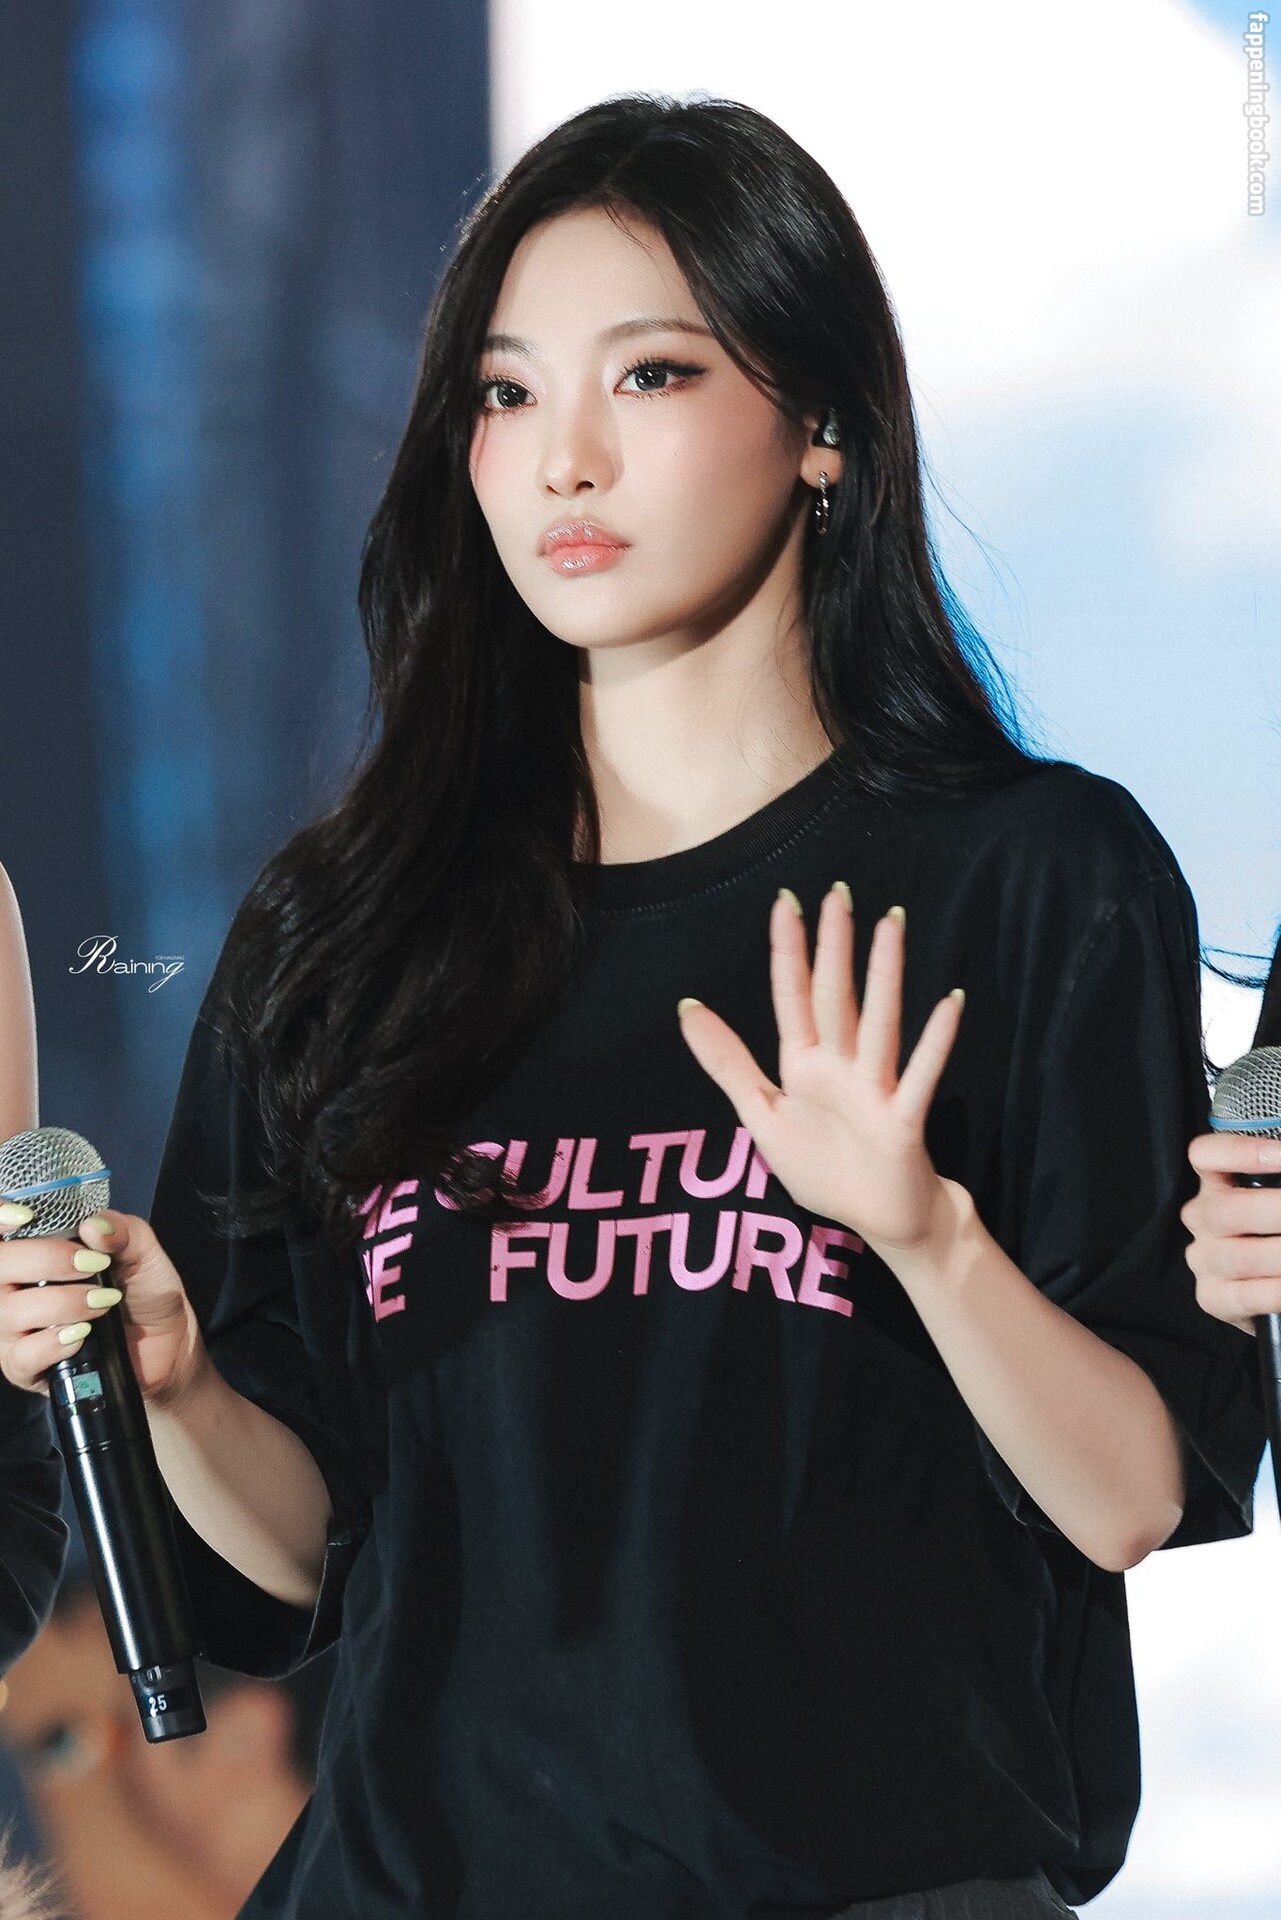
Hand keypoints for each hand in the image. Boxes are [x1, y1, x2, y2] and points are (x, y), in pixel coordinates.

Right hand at [0, 1208, 205, 1408]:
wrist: (166, 1343)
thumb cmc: (146, 1293)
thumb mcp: (144, 1253)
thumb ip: (123, 1232)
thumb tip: (93, 1226)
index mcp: (40, 1250)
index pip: (2, 1231)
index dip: (2, 1218)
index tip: (25, 1217)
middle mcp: (18, 1287)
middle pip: (1, 1264)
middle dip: (46, 1260)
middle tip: (92, 1265)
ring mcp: (17, 1329)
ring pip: (11, 1311)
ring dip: (63, 1304)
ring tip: (103, 1303)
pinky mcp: (26, 1367)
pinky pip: (21, 1355)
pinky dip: (54, 1343)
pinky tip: (82, 1336)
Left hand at [676, 885, 964, 1261]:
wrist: (880, 1223)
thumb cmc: (825, 1169)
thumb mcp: (762, 1116)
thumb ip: (727, 1063)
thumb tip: (686, 1006)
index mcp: (803, 1065)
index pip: (794, 997)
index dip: (788, 952)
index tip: (784, 902)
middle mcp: (842, 1067)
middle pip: (836, 997)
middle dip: (834, 947)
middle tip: (838, 893)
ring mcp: (876, 1090)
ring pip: (878, 1023)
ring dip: (884, 975)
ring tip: (890, 925)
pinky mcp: (903, 1120)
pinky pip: (919, 1076)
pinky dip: (935, 1042)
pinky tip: (951, 1002)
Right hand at [1182, 1133, 1280, 1334]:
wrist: (1268, 1286)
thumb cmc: (1274, 1230)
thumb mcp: (1273, 1198)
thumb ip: (1278, 1186)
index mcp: (1215, 1184)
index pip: (1205, 1155)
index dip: (1242, 1152)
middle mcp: (1202, 1218)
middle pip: (1227, 1210)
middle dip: (1276, 1211)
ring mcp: (1204, 1260)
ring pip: (1240, 1256)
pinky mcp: (1212, 1297)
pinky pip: (1246, 1296)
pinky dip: (1277, 1292)